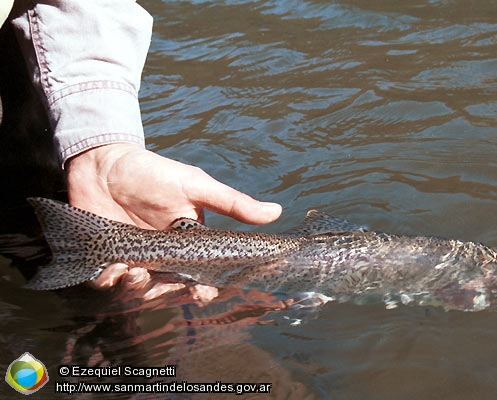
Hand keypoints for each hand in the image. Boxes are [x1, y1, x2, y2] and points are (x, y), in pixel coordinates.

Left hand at [66, 143, 281, 300]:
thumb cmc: (154, 173)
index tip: (203, 292)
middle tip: (160, 282)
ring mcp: (134, 258)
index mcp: (189, 243)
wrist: (104, 162)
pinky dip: (109, 281)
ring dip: (138, 288)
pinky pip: (107, 282)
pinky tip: (112, 268)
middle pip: (170, 289)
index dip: (204, 290)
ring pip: (140, 290)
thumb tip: (276, 212)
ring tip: (133, 271)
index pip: (201, 275)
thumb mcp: (196, 187)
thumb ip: (232, 204)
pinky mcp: (105, 258)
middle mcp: (163, 256)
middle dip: (167, 293)